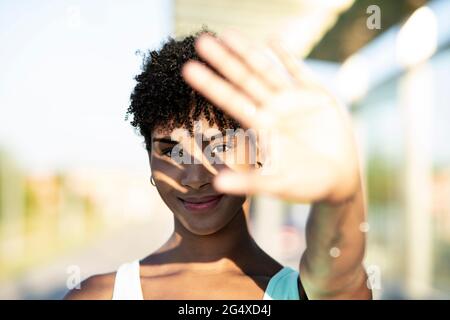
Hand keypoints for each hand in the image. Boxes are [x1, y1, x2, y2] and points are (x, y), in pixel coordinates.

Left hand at [182, 30, 360, 203]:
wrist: (339, 177)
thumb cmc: (306, 184)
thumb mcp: (277, 183)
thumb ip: (248, 183)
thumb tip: (217, 185)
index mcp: (259, 128)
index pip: (230, 102)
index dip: (210, 85)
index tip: (188, 69)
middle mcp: (271, 110)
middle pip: (243, 80)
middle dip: (224, 61)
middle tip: (202, 40)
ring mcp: (292, 100)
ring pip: (266, 71)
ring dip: (249, 52)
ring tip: (228, 33)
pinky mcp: (315, 95)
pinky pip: (298, 71)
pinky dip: (287, 57)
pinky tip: (273, 41)